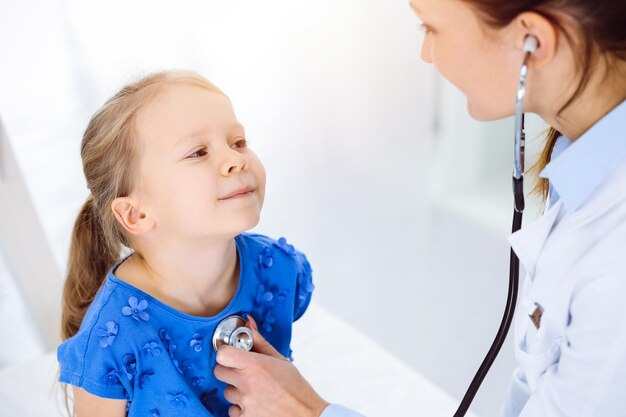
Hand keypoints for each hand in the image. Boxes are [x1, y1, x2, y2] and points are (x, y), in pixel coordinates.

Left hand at [214, 315, 329, 416]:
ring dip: (237, 391)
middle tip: (244, 373)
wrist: (306, 414)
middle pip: (219, 372)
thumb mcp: (280, 360)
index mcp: (256, 365)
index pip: (222, 355)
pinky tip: (256, 404)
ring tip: (256, 391)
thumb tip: (248, 323)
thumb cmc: (296, 388)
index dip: (226, 353)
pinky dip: (241, 408)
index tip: (233, 355)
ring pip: (227, 392)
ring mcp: (245, 403)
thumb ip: (260, 341)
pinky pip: (232, 410)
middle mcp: (248, 384)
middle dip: (229, 371)